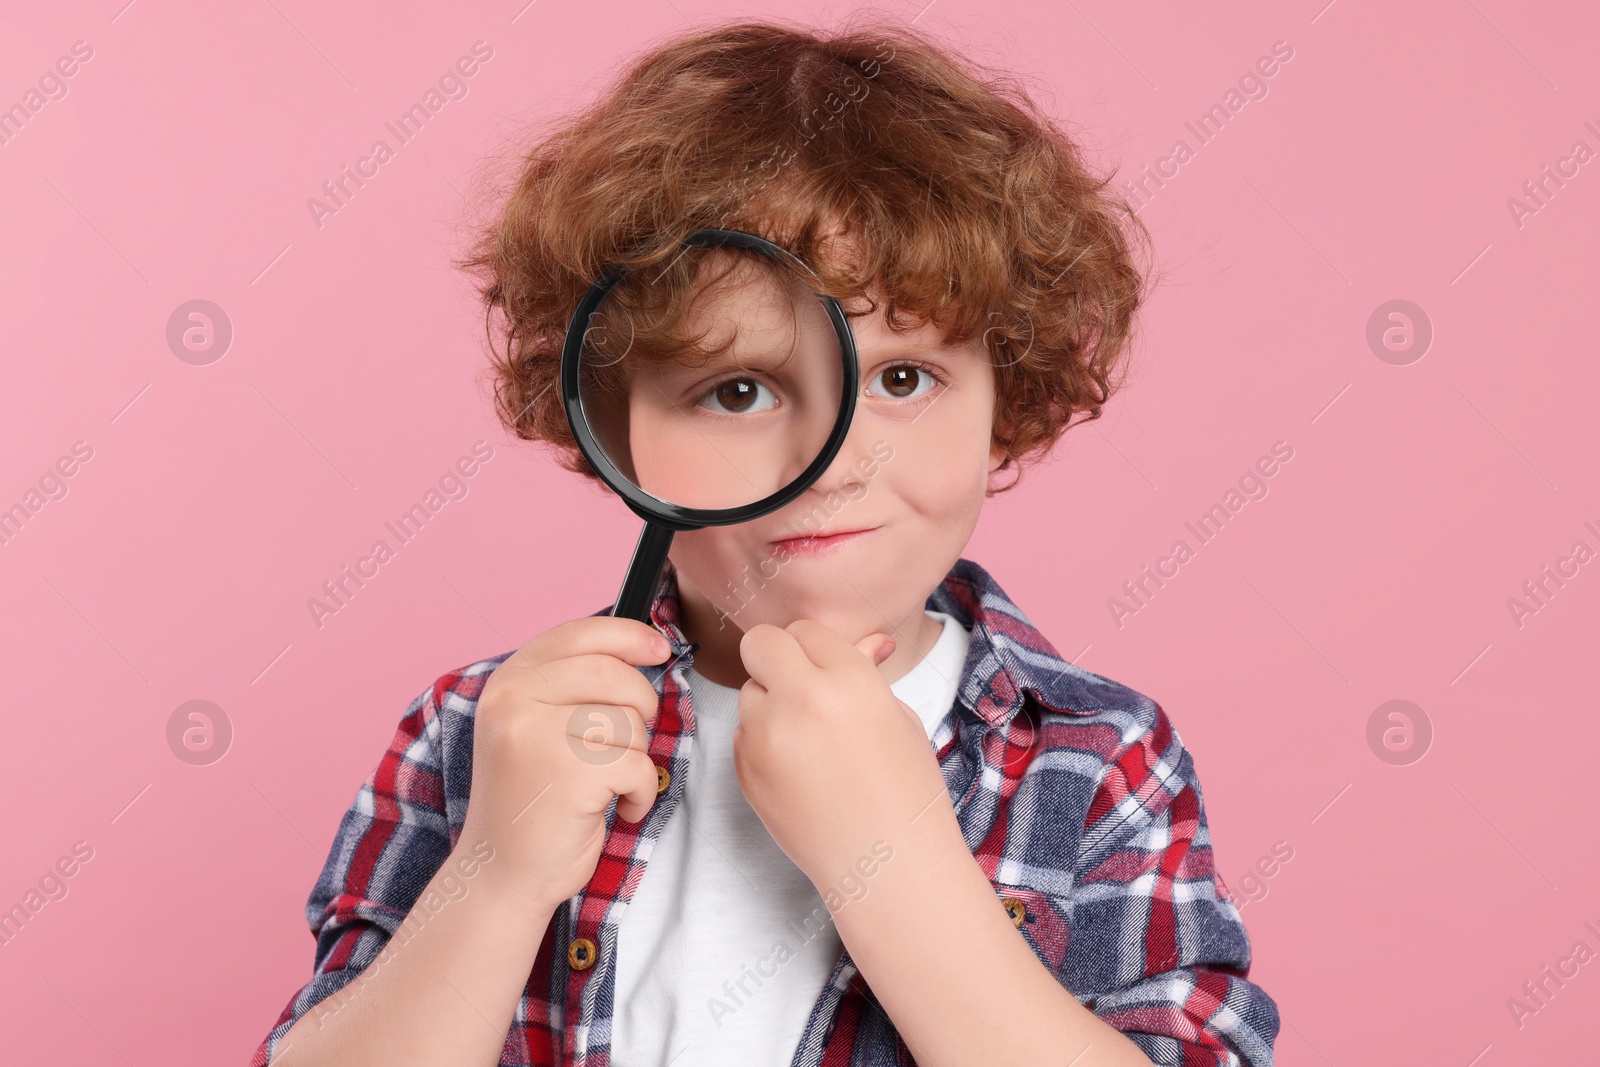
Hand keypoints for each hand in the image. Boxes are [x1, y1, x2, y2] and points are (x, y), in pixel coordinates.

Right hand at [460, 616, 669, 912]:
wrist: (502, 874)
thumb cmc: (533, 801)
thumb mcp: (535, 725)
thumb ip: (571, 684)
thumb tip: (645, 646)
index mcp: (508, 681)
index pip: (580, 632)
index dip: (628, 636)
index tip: (659, 649)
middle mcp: (515, 699)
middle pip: (613, 673)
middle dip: (640, 705)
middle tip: (628, 741)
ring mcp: (539, 734)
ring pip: (630, 720)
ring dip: (636, 756)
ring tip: (607, 784)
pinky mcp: (570, 773)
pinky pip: (638, 764)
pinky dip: (641, 791)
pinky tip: (617, 807)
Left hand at [732, 619, 959, 891]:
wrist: (888, 866)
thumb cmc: (908, 794)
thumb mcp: (900, 721)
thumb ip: (867, 675)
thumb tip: (868, 641)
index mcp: (847, 681)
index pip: (806, 630)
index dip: (817, 647)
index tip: (829, 666)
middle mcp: (799, 701)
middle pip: (760, 643)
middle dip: (779, 657)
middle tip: (803, 684)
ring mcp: (765, 737)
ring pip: (749, 691)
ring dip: (771, 702)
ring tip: (811, 740)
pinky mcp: (745, 770)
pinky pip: (744, 734)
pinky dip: (765, 741)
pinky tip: (800, 771)